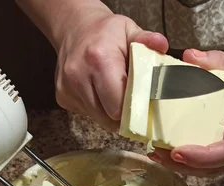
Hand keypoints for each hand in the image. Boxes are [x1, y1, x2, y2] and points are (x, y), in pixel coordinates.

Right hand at [55, 11, 167, 130]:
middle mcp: (79, 76)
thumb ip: (146, 39)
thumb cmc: (105, 31)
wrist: (73, 27)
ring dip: (109, 112)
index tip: (143, 106)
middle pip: (108, 117)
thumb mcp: (129, 29)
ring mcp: (67, 89)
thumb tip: (161, 45)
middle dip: (123, 114)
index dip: (133, 109)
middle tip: (132, 102)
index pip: (119, 105)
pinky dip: (97, 108)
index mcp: (99, 60)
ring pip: (98, 119)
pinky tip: (99, 91)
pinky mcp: (62, 96)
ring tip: (114, 93)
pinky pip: (87, 114)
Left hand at [149, 50, 223, 176]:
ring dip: (187, 165)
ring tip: (157, 154)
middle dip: (186, 165)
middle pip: (220, 167)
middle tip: (156, 154)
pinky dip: (195, 157)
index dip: (203, 156)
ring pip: (216, 169)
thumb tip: (189, 56)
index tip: (177, 152)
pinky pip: (216, 160)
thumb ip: (222, 62)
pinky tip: (172, 149)